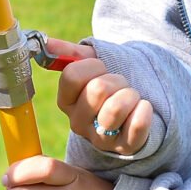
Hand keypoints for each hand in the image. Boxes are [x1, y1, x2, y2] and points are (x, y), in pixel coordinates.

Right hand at [48, 37, 155, 155]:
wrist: (141, 103)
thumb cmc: (112, 83)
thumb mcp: (92, 64)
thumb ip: (69, 53)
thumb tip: (46, 43)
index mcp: (67, 101)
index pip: (72, 76)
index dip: (92, 65)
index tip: (102, 68)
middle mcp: (78, 123)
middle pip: (97, 89)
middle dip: (116, 80)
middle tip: (120, 86)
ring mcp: (101, 138)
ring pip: (115, 108)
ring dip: (130, 94)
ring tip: (131, 97)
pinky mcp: (125, 146)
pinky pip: (136, 125)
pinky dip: (144, 110)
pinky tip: (144, 107)